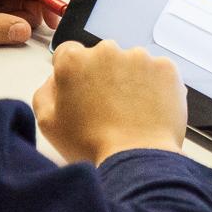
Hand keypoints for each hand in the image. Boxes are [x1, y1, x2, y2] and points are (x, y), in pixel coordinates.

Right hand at [34, 40, 186, 162]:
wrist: (136, 160)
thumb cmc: (92, 146)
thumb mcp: (48, 123)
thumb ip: (46, 92)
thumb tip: (56, 79)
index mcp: (74, 61)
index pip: (69, 53)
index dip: (73, 73)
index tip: (81, 89)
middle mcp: (107, 51)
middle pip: (102, 57)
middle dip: (102, 75)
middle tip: (105, 107)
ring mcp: (139, 57)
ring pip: (130, 63)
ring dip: (129, 80)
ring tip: (129, 113)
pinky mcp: (165, 68)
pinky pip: (156, 72)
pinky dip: (153, 86)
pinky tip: (147, 109)